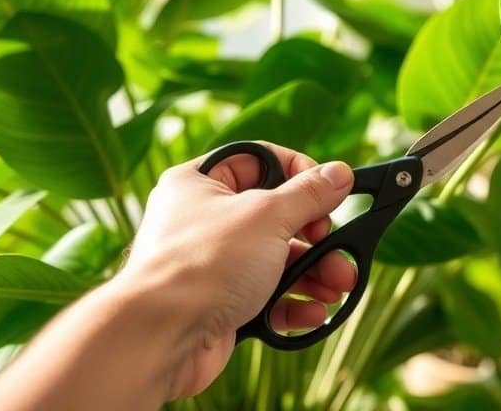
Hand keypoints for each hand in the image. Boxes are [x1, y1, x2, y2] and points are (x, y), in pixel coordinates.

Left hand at [119, 142, 355, 397]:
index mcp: (201, 182)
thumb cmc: (202, 264)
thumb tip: (339, 173)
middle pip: (278, 217)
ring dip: (314, 273)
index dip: (300, 175)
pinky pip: (267, 297)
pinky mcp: (221, 304)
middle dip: (318, 238)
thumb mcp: (267, 216)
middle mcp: (205, 220)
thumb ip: (309, 194)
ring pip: (277, 261)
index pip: (262, 161)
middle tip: (339, 248)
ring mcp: (213, 265)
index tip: (328, 195)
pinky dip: (294, 303)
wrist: (161, 338)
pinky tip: (314, 312)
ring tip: (338, 286)